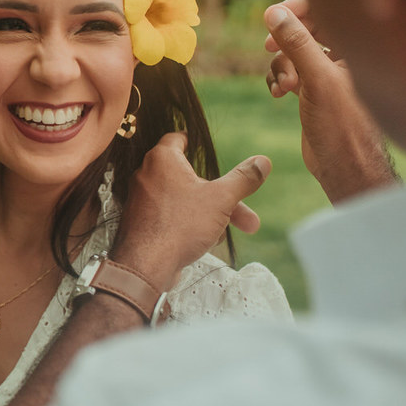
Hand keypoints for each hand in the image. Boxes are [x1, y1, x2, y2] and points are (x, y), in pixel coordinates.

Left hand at [111, 133, 269, 290]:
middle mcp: (147, 176)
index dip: (193, 141)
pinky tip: (208, 242)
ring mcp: (142, 200)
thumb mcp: (220, 199)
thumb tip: (263, 161)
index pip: (177, 139)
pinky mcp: (142, 222)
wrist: (145, 266)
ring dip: (211, 214)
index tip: (202, 145)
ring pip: (184, 201)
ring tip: (235, 232)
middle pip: (192, 180)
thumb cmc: (180, 226)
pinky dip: (190, 224)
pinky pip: (171, 216)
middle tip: (248, 218)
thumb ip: (243, 179)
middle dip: (224, 198)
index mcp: (162, 160)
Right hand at [264, 0, 398, 203]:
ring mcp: (330, 72)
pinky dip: (279, 78)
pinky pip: (291, 70)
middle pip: (308, 27)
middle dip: (286, 39)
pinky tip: (277, 93)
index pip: (328, 7)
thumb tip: (274, 12)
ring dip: (281, 64)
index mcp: (359, 45)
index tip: (274, 15)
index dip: (299, 6)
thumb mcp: (316, 79)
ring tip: (283, 87)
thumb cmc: (343, 126)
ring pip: (295, 51)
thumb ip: (296, 42)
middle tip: (269, 47)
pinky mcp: (316, 88)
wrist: (345, 167)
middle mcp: (347, 54)